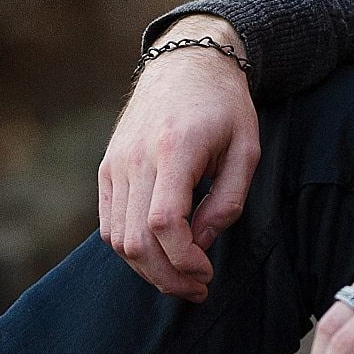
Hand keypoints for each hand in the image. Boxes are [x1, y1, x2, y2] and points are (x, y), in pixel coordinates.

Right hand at [98, 14, 257, 300]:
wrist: (187, 64)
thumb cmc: (225, 106)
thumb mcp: (247, 149)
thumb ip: (227, 200)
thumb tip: (201, 243)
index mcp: (174, 150)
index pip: (164, 222)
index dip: (183, 259)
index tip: (207, 273)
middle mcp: (136, 159)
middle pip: (136, 240)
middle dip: (166, 276)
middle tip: (197, 289)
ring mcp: (115, 164)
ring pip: (117, 238)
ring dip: (147, 269)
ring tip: (181, 278)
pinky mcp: (106, 169)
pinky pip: (109, 223)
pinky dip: (131, 248)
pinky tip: (160, 255)